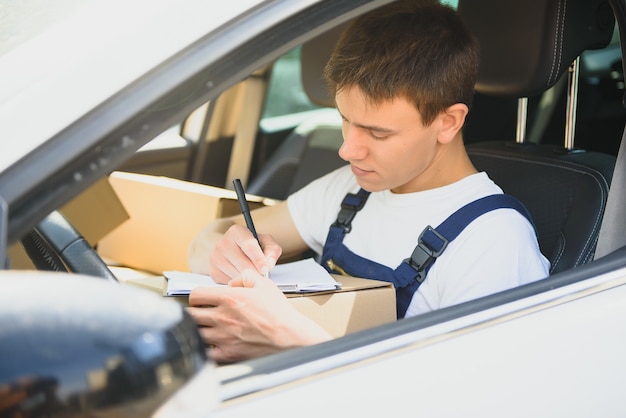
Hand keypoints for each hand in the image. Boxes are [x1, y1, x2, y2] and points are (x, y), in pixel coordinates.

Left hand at [187, 269, 331, 363]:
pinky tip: (213, 344)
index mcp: (229, 298)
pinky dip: (206, 348)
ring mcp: (223, 337)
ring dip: (199, 329)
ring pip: (195, 332)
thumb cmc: (279, 312)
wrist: (289, 335)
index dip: (197, 296)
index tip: (201, 300)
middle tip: (202, 313)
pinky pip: (205, 351)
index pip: (195, 295)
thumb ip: (245, 276)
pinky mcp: (228, 353)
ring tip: (207, 328)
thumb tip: (232, 282)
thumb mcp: (264, 284)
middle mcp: (222, 317)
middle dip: (194, 312)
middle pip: (190, 314)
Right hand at [208, 225, 281, 283]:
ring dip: (248, 279)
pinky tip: (243, 278)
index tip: (265, 269)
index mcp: (236, 231)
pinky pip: (229, 282)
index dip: (259, 259)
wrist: (234, 250)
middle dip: (255, 272)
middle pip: (243, 263)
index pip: (249, 245)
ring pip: (236, 274)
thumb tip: (268, 263)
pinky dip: (239, 283)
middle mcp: (223, 243)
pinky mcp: (213, 271)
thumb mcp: (266, 242)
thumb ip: (272, 250)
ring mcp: (216, 258)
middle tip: (263, 276)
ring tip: (254, 276)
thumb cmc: (253, 246)